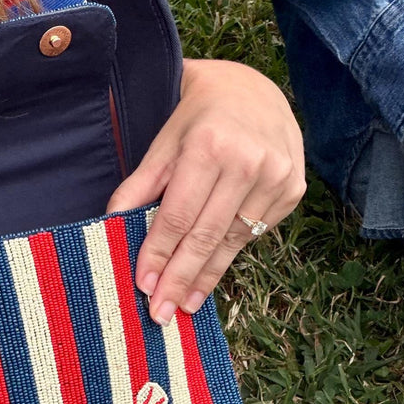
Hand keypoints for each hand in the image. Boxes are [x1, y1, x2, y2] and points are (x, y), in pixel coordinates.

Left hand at [107, 59, 305, 322]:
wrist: (255, 91)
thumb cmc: (200, 115)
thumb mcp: (165, 140)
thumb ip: (140, 183)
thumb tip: (109, 223)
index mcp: (211, 145)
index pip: (179, 214)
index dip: (159, 252)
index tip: (143, 284)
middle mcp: (250, 162)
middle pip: (207, 234)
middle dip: (180, 278)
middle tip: (161, 313)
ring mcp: (277, 177)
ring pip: (233, 240)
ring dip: (206, 277)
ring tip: (184, 305)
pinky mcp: (294, 190)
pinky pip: (254, 233)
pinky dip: (229, 256)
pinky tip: (210, 276)